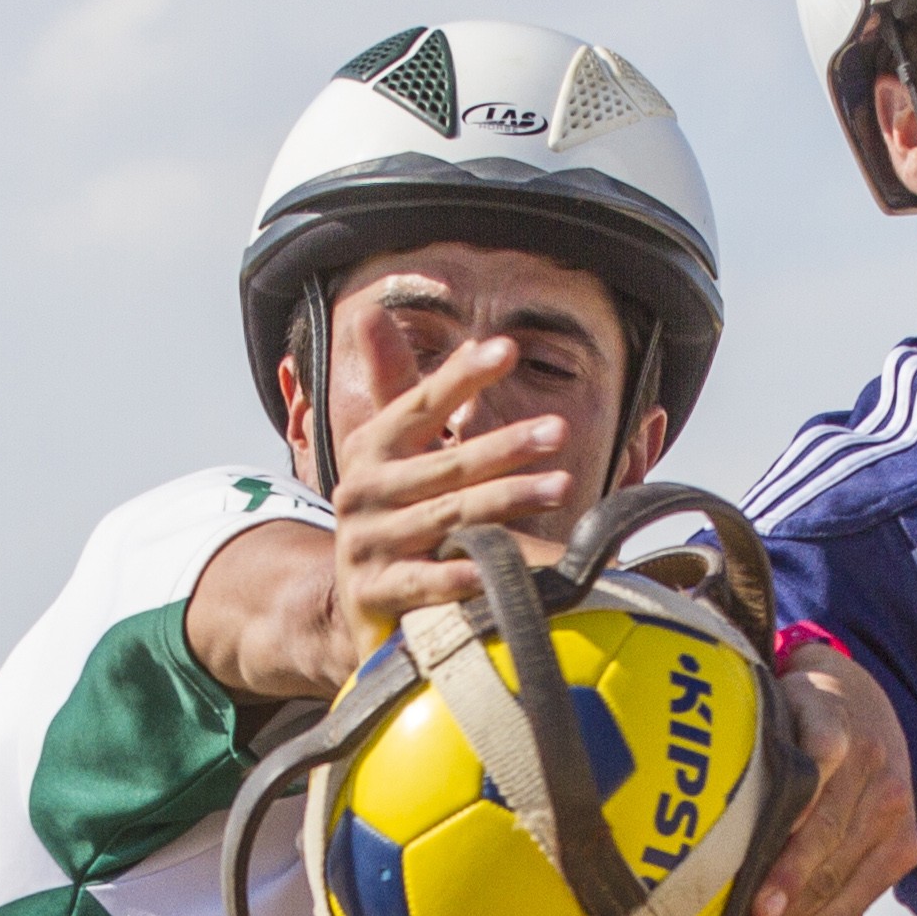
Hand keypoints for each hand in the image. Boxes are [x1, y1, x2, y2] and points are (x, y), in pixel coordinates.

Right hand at [330, 322, 573, 650]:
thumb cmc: (395, 516)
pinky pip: (425, 581)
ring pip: (447, 517)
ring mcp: (367, 544)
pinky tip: (495, 568)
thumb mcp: (393, 452)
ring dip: (506, 500)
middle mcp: (364, 491)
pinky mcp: (375, 593)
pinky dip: (459, 573)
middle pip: (445, 465)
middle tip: (558, 429)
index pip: (418, 404)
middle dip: (503, 445)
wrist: (356, 604)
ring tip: (560, 486)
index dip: (460, 377)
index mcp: (371, 449)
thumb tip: (372, 311)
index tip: (507, 349)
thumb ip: (396, 387)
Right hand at [738, 646, 913, 915]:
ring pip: (826, 835)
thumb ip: (829, 889)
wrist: (847, 688)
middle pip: (833, 878)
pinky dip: (799, 801)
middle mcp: (888, 808)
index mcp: (895, 844)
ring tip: (749, 913)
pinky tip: (768, 832)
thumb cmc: (837, 774)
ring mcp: (867, 765)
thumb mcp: (845, 831)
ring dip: (788, 878)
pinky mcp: (837, 723)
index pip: (844, 907)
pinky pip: (821, 767)